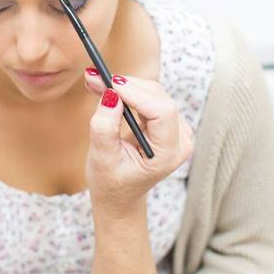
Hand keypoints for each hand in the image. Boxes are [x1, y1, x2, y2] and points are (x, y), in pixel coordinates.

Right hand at [83, 70, 194, 216]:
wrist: (120, 196)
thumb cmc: (111, 182)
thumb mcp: (101, 158)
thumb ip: (105, 127)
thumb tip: (110, 94)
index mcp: (167, 154)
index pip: (161, 112)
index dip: (136, 93)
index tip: (109, 82)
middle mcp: (180, 140)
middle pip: (157, 98)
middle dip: (125, 86)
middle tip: (94, 78)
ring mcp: (177, 131)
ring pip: (153, 93)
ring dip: (125, 86)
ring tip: (96, 83)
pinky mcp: (168, 123)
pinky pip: (150, 97)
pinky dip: (128, 91)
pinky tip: (108, 90)